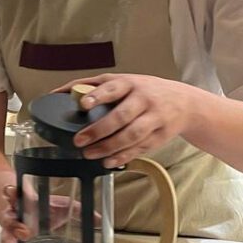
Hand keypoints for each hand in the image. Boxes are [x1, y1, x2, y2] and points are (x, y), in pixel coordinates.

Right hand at [0, 184, 75, 242]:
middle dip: (15, 227)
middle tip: (26, 233)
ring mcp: (9, 236)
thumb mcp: (59, 206)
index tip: (12, 192)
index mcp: (22, 204)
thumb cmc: (41, 208)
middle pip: (9, 221)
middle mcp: (13, 219)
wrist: (25, 213)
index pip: (14, 195)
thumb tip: (99, 219)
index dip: (12, 193)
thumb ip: (77, 209)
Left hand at [58, 73, 202, 168]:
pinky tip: (108, 161)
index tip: (82, 105)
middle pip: (121, 116)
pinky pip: (140, 148)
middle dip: (98, 130)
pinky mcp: (160, 136)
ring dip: (108, 147)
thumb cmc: (144, 90)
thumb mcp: (123, 81)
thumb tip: (57, 92)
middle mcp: (144, 100)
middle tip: (79, 140)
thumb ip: (93, 86)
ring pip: (131, 135)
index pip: (112, 88)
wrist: (184, 102)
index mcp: (130, 83)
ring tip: (89, 153)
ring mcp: (154, 118)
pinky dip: (123, 156)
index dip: (98, 96)